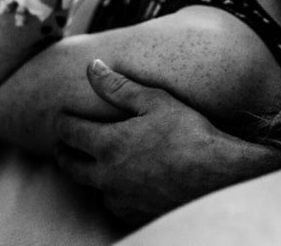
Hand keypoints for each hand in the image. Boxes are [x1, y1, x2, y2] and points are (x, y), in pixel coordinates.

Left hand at [55, 60, 280, 224]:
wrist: (218, 176)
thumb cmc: (189, 133)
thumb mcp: (155, 101)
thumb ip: (118, 86)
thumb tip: (92, 67)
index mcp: (108, 144)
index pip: (69, 132)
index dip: (62, 121)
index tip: (62, 115)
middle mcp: (107, 176)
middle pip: (70, 166)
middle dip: (63, 151)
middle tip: (64, 143)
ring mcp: (121, 198)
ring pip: (92, 188)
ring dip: (90, 175)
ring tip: (95, 164)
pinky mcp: (136, 214)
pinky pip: (115, 204)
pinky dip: (113, 192)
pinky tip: (124, 184)